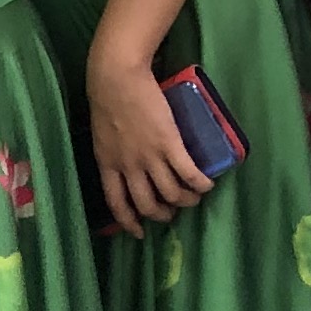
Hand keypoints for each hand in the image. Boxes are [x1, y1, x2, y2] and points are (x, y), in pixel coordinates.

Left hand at [88, 58, 214, 238]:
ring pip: (171, 194)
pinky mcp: (169, 144)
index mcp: (108, 164)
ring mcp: (149, 157)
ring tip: (195, 196)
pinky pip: (189, 174)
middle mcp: (128, 166)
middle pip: (148, 205)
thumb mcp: (102, 134)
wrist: (116, 77)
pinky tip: (208, 184)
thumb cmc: (107, 98)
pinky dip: (201, 184)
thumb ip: (114, 151)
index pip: (117, 203)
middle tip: (173, 210)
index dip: (129, 222)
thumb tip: (127, 162)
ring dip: (187, 200)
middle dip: (163, 214)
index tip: (138, 232)